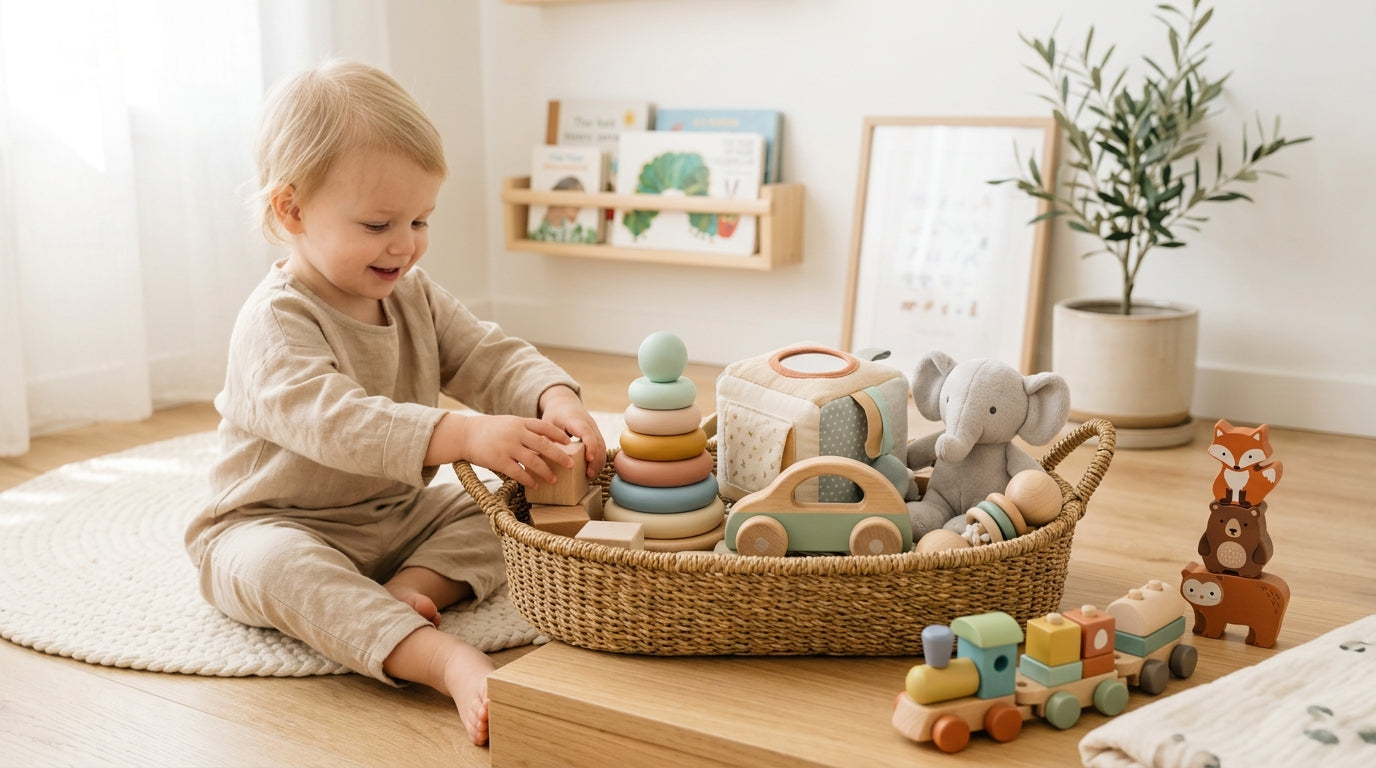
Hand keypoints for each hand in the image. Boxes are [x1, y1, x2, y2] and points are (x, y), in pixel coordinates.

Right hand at [431, 412, 575, 487]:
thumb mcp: (509, 423)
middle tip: (571, 465)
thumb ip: (525, 430)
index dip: (558, 435)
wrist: (464, 434)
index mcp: (520, 422)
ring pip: (533, 461)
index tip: (569, 443)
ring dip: (546, 472)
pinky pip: (517, 472)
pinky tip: (535, 485)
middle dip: (559, 456)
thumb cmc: (489, 430)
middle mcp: (516, 433)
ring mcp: (507, 447)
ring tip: (554, 480)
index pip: (544, 427)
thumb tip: (546, 442)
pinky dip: (528, 480)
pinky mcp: (498, 460)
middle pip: (543, 445)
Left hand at [538, 385, 606, 478]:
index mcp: (577, 420)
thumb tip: (541, 455)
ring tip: (590, 476)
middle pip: (599, 442)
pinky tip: (592, 472)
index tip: (589, 458)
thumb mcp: (547, 423)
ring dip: (598, 462)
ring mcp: (595, 430)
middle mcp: (590, 424)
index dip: (590, 445)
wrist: (565, 403)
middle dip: (596, 459)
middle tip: (589, 475)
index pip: (587, 432)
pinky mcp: (596, 436)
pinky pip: (601, 449)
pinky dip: (598, 460)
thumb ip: (546, 437)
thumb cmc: (554, 414)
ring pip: (602, 447)